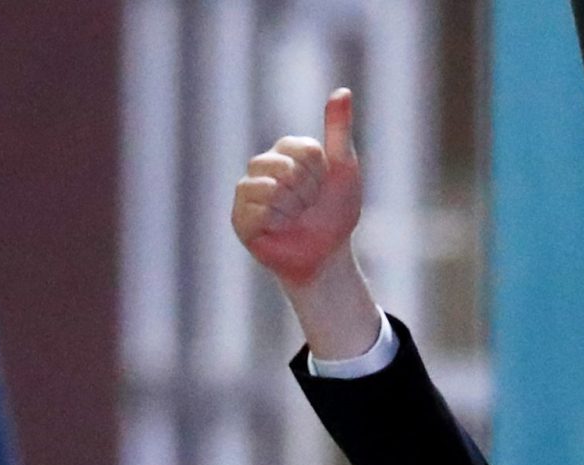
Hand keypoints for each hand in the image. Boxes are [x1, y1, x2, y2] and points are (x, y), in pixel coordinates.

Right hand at [233, 88, 361, 288]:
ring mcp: (248, 191)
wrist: (327, 256)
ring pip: (271, 189)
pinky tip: (278, 230)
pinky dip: (277, 223)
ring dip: (293, 209)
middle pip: (287, 168)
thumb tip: (342, 90)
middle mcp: (262, 165)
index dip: (320, 173)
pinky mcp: (239, 218)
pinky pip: (258, 210)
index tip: (322, 186)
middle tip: (308, 206)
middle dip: (308, 193)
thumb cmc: (335, 213)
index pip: (306, 150)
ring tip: (294, 218)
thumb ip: (339, 129)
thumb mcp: (344, 168)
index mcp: (286, 150)